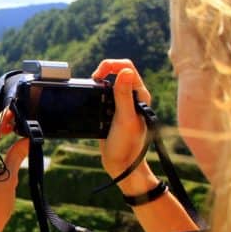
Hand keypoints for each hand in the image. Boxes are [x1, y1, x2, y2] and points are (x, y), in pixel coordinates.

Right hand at [92, 59, 153, 180]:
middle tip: (93, 81)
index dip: (112, 66)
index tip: (98, 75)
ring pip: (109, 83)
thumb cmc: (127, 145)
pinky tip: (91, 101)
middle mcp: (132, 97)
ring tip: (91, 91)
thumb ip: (124, 95)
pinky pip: (102, 95)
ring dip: (98, 83)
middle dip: (103, 71)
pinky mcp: (111, 111)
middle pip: (117, 71)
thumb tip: (125, 71)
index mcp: (139, 95)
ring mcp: (121, 104)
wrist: (121, 165)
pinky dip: (95, 93)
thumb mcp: (124, 119)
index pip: (127, 68)